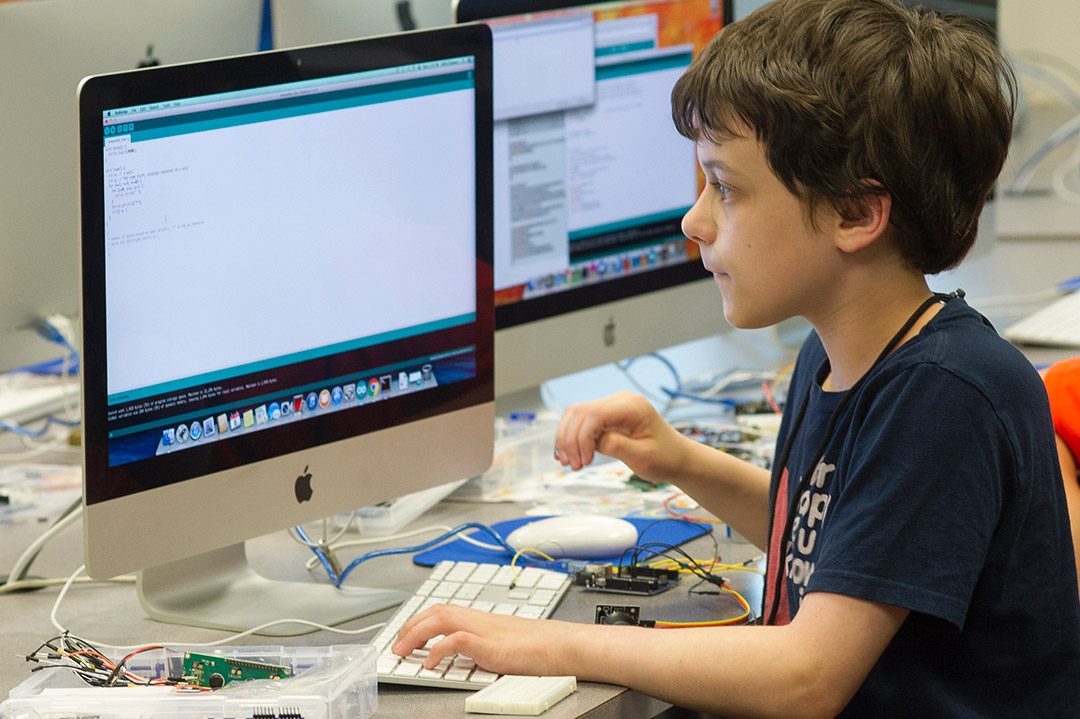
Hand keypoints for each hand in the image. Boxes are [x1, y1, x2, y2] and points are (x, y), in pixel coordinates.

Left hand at [392, 603, 580, 676]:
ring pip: (443, 618)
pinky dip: (439, 649)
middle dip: (412, 624)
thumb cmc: (544, 648)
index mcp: (485, 619)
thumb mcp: (508, 643)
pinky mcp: (492, 646)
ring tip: (402, 650)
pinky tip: (429, 663)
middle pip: (438, 610)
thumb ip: (486, 645)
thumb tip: (468, 652)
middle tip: (396, 642)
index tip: (405, 632)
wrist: (566, 646)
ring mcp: (487, 631)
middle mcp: (483, 620)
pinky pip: (458, 640)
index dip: (422, 619)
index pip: (446, 609)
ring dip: (417, 633)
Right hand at [554, 390, 684, 479]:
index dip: (582, 437)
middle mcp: (621, 401)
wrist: (676, 459)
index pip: (595, 413)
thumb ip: (616, 446)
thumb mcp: (643, 456)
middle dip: (570, 439)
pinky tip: (571, 455)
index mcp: (633, 406)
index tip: (583, 460)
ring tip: (569, 463)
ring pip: (576, 415)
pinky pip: (582, 422)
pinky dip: (573, 438)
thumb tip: (593, 441)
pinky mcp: (607, 417)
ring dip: (567, 439)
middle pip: (580, 412)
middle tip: (571, 465)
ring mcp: (613, 407)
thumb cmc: (665, 458)